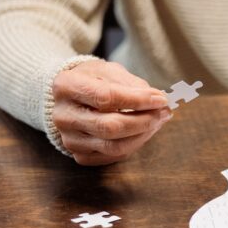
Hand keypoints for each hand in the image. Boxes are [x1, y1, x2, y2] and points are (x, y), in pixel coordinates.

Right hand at [51, 61, 171, 165]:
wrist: (70, 96)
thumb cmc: (92, 80)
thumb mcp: (108, 70)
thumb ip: (131, 84)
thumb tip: (157, 100)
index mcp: (66, 86)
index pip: (106, 97)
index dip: (137, 100)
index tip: (160, 99)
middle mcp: (63, 115)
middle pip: (110, 127)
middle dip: (144, 121)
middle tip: (164, 112)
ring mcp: (69, 138)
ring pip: (113, 146)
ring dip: (143, 135)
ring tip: (157, 121)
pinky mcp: (78, 153)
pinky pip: (112, 156)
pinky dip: (133, 145)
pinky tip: (143, 131)